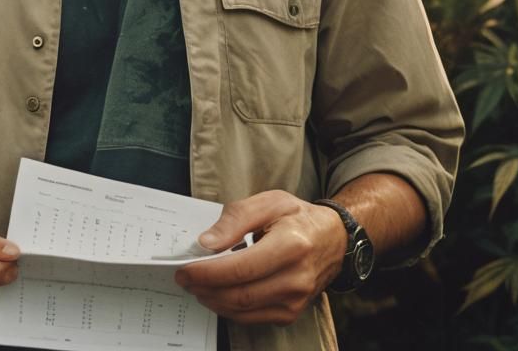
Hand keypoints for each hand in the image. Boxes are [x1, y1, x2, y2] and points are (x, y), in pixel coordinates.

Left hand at [174, 191, 345, 326]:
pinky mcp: (291, 312)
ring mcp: (296, 300)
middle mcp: (296, 278)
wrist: (333, 239)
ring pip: (244, 310)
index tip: (185, 269)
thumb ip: (236, 218)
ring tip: (197, 285)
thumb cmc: (298, 217)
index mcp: (291, 245)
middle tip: (184, 278)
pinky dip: (230, 308)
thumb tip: (207, 243)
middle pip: (240, 294)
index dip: (208, 272)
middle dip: (205, 288)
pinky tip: (218, 294)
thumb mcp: (269, 202)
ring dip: (214, 301)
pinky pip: (253, 317)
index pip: (241, 268)